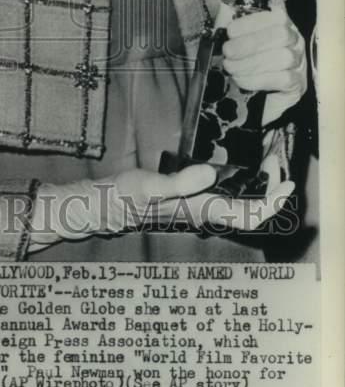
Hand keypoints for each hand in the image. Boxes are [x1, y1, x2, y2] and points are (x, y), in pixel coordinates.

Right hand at [28, 164, 292, 250]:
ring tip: (267, 171)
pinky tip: (236, 176)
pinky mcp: (188, 203)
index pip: (247, 215)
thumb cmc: (123, 196)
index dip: (270, 203)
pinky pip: (224, 202)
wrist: (103, 208)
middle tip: (280, 170)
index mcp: (198, 210)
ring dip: (256, 193)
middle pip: (249, 214)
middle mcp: (202, 214)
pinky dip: (239, 190)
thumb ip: (178, 183)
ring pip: (238, 208)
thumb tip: (210, 174)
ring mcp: (196, 210)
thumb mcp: (147, 185)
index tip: (284, 183)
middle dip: (269, 196)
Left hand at [221, 0, 306, 126]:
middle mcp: (295, 41)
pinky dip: (257, 79)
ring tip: (231, 68)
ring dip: (251, 63)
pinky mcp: (298, 84)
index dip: (252, 23)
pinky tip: (241, 80)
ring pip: (283, 57)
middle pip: (281, 35)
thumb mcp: (239, 40)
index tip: (230, 32)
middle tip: (228, 52)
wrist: (259, 96)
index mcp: (282, 25)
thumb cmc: (247, 61)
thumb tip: (222, 14)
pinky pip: (283, 79)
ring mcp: (299, 63)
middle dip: (250, 43)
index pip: (276, 16)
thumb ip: (234, 26)